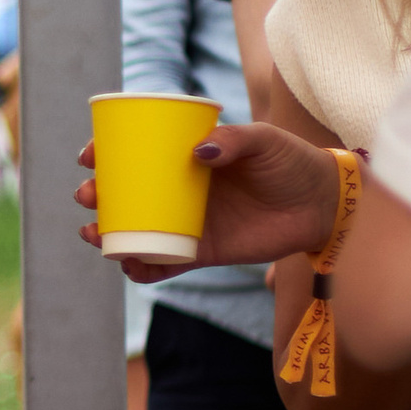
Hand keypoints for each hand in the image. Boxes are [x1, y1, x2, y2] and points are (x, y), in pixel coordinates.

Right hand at [74, 118, 341, 280]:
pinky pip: (164, 263)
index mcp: (185, 157)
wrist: (321, 204)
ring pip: (136, 231)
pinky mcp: (202, 252)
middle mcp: (179, 190)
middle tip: (88, 197)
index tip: (89, 157)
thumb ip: (233, 140)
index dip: (104, 154)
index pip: (135, 153)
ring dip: (107, 235)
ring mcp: (188, 222)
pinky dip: (142, 269)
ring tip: (94, 235)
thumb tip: (198, 152)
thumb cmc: (292, 162)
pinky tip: (128, 267)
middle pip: (125, 195)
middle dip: (96, 197)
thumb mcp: (264, 140)